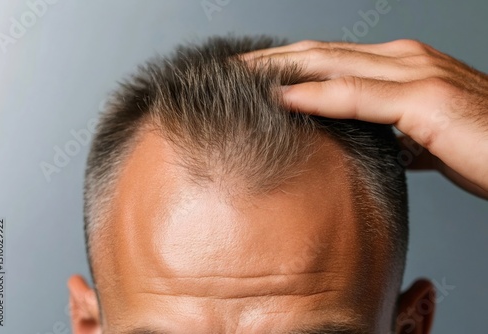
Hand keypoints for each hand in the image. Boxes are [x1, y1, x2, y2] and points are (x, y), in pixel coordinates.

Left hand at [241, 39, 487, 198]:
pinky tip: (281, 98)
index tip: (249, 77)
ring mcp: (414, 74)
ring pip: (330, 65)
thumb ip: (395, 130)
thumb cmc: (484, 145)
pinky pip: (357, 96)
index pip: (328, 60)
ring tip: (237, 78)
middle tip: (228, 69)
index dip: (285, 65)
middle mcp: (404, 60)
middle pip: (319, 54)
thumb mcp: (425, 135)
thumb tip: (371, 140)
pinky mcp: (424, 100)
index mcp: (400, 67)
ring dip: (279, 69)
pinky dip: (315, 95)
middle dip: (269, 60)